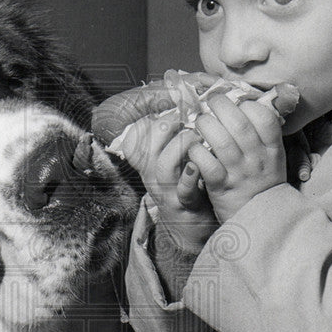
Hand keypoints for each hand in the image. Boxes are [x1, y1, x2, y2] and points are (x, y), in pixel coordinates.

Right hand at [121, 113, 217, 254]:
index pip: (133, 139)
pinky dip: (190, 177)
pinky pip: (184, 191)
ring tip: (195, 138)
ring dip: (179, 147)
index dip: (145, 123)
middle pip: (146, 147)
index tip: (164, 111)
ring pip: (163, 167)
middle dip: (163, 128)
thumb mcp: (172, 161)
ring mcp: (167, 191)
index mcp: (148, 162)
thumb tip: (179, 103)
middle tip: (182, 120)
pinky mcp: (185, 205)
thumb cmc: (185, 185)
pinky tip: (198, 165)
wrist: (191, 229)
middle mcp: (152, 175)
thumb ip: (172, 137)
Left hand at [187, 94, 286, 222]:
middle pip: (239, 123)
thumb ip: (263, 134)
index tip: (236, 101)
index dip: (247, 104)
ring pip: (220, 141)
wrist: (261, 221)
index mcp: (272, 149)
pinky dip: (196, 152)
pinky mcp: (221, 187)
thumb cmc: (262, 183)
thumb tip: (247, 104)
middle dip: (221, 106)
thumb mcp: (273, 158)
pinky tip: (194, 149)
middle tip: (210, 102)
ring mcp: (239, 173)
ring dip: (205, 126)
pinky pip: (206, 164)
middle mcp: (257, 159)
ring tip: (200, 122)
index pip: (264, 117)